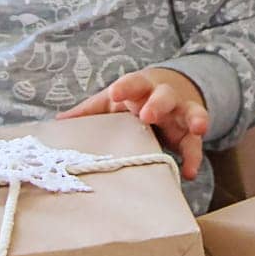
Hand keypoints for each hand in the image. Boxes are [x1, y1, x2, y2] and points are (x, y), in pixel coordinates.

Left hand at [56, 68, 209, 180]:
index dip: (125, 87)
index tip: (115, 93)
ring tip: (197, 129)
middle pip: (163, 95)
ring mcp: (180, 112)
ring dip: (194, 119)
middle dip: (157, 104)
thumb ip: (89, 111)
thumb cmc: (133, 99)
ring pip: (191, 112)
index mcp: (139, 88)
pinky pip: (195, 144)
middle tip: (148, 115)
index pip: (133, 83)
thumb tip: (57, 123)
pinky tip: (189, 172)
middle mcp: (162, 97)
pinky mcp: (190, 132)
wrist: (170, 90)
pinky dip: (194, 157)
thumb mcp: (112, 103)